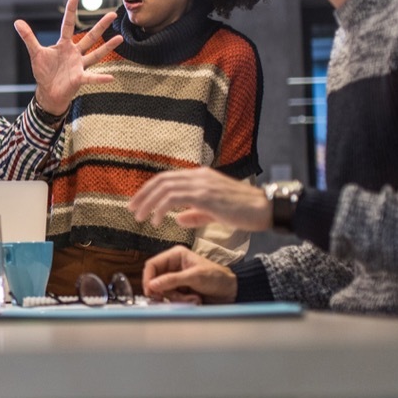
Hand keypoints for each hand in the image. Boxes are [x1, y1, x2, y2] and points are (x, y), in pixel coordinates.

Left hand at [14, 0, 123, 114]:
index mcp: (64, 45)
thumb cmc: (44, 71)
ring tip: (120, 38)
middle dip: (101, 26)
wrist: (48, 91)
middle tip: (112, 14)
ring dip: (107, 47)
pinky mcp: (79, 78)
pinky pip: (91, 77)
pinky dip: (100, 78)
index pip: (68, 25)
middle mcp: (75, 53)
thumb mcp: (36, 53)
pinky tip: (111, 78)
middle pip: (90, 37)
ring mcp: (79, 65)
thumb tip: (17, 22)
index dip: (71, 11)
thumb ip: (29, 37)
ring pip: (96, 54)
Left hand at [129, 167, 271, 231]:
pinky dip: (160, 209)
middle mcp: (199, 176)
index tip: (138, 202)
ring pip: (165, 188)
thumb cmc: (245, 211)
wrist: (265, 209)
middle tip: (132, 208)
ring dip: (148, 202)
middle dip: (144, 195)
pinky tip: (156, 221)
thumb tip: (177, 218)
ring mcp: (202, 184)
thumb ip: (195, 213)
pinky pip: (174, 198)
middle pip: (162, 180)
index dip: (150, 189)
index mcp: (201, 176)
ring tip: (140, 217)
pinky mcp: (205, 195)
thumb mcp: (215, 212)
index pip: (168, 178)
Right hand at [143, 246, 236, 303]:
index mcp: (175, 256)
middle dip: (167, 292)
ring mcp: (176, 280)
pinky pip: (171, 299)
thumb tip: (152, 285)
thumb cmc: (217, 278)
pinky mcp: (180, 292)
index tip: (151, 291)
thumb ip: (172, 280)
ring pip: (163, 292)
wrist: (231, 292)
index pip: (152, 265)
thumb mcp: (195, 277)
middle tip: (179, 297)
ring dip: (177, 299)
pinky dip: (181, 302)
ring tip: (194, 299)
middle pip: (156, 281)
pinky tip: (195, 300)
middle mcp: (173, 267)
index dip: (149, 278)